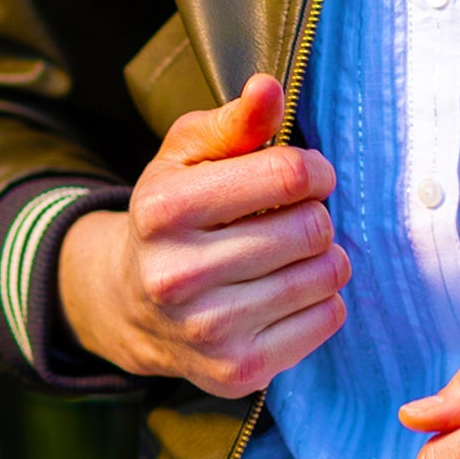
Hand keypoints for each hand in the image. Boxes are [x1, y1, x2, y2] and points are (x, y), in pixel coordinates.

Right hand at [56, 73, 348, 396]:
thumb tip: (269, 87)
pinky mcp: (237, 372)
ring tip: (292, 254)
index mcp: (163, 210)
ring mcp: (207, 331)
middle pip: (312, 228)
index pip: (289, 175)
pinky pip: (328, 320)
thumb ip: (234, 121)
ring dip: (324, 258)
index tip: (306, 176)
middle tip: (293, 219)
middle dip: (315, 216)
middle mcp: (177, 276)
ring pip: (326, 275)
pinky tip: (289, 292)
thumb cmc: (172, 216)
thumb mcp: (187, 156)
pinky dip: (323, 300)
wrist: (131, 304)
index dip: (313, 170)